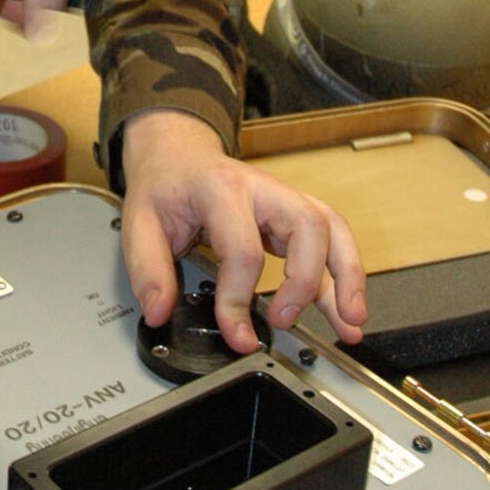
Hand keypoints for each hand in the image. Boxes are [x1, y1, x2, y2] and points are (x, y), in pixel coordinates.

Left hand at [119, 109, 366, 353]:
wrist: (177, 155)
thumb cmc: (164, 186)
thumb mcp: (139, 224)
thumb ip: (148, 271)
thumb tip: (160, 311)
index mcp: (220, 189)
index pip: (243, 249)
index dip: (240, 299)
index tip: (237, 334)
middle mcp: (261, 189)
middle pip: (306, 226)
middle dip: (304, 281)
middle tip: (283, 320)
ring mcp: (283, 198)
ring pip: (331, 228)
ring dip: (347, 276)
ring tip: (350, 322)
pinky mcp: (294, 213)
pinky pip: (333, 237)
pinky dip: (346, 272)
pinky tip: (349, 308)